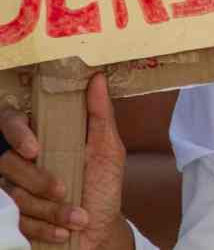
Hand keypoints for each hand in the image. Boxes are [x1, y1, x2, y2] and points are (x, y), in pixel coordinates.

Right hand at [2, 75, 130, 247]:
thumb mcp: (108, 149)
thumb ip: (100, 115)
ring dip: (50, 209)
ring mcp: (13, 189)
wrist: (101, 229)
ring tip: (79, 216)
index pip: (10, 121)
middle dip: (38, 180)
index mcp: (42, 137)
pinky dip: (43, 228)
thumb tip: (97, 79)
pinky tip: (63, 231)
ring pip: (12, 194)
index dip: (16, 132)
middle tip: (64, 189)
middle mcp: (21, 160)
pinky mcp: (10, 217)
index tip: (34, 149)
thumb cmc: (103, 185)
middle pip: (6, 162)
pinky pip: (14, 222)